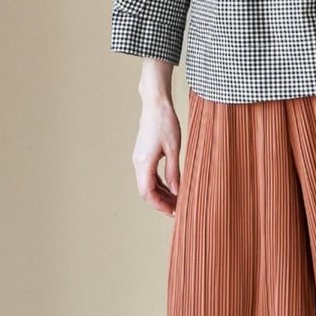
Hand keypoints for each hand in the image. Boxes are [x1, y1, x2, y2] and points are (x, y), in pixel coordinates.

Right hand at [132, 97, 183, 215]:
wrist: (155, 104)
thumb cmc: (165, 122)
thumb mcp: (174, 149)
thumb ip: (174, 172)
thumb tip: (177, 191)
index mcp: (144, 162)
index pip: (147, 193)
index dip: (159, 205)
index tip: (173, 211)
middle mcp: (138, 163)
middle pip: (145, 191)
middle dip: (160, 202)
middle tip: (177, 209)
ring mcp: (139, 159)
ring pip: (147, 184)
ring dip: (160, 194)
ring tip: (176, 200)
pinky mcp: (143, 155)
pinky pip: (149, 175)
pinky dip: (159, 184)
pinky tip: (172, 187)